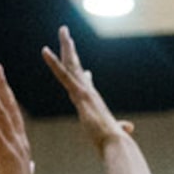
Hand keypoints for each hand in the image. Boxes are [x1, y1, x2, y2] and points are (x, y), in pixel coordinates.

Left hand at [42, 26, 134, 149]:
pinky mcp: (79, 94)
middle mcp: (88, 92)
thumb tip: (128, 129)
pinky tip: (45, 51)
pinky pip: (64, 75)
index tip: (82, 66)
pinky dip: (53, 63)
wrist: (115, 143)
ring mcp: (83, 91)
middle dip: (71, 50)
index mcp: (93, 101)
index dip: (82, 74)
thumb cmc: (114, 141)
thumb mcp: (114, 132)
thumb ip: (120, 128)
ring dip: (66, 46)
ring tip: (63, 30)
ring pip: (71, 65)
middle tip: (66, 34)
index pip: (85, 84)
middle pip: (76, 68)